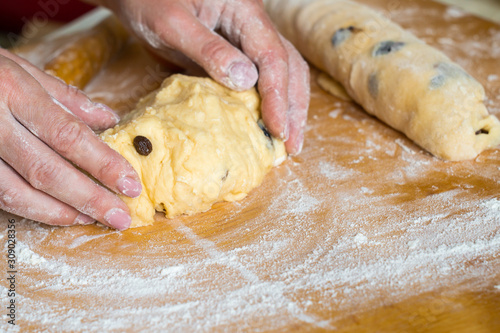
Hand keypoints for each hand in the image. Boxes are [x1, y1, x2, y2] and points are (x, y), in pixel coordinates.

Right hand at [0, 49, 140, 229]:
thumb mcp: (21, 68)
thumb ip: (65, 96)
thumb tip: (108, 119)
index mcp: (14, 91)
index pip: (68, 135)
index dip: (103, 164)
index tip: (130, 184)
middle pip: (46, 170)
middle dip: (89, 198)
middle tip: (120, 217)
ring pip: (17, 192)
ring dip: (60, 211)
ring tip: (93, 218)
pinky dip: (31, 209)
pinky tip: (58, 213)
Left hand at [94, 0, 309, 153]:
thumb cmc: (149, 2)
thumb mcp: (173, 24)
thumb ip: (208, 49)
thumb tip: (246, 81)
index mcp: (245, 12)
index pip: (273, 56)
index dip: (278, 95)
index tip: (278, 128)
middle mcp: (253, 26)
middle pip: (289, 67)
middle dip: (293, 107)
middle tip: (292, 145)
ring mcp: (245, 41)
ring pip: (280, 74)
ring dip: (287, 107)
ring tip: (287, 141)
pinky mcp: (233, 56)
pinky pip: (259, 80)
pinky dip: (266, 104)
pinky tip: (265, 126)